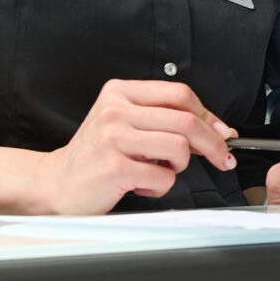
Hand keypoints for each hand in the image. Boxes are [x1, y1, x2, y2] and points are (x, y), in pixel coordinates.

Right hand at [34, 79, 236, 213]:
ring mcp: (112, 139)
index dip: (209, 115)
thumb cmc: (97, 155)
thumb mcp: (126, 124)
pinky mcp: (114, 168)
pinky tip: (142, 185)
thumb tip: (217, 129)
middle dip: (213, 144)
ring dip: (179, 167)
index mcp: (120, 93)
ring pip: (179, 149)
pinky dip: (160, 187)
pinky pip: (163, 177)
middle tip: (221, 159)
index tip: (223, 132)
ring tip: (159, 171)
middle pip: (186, 121)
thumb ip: (164, 120)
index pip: (180, 94)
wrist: (56, 183)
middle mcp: (115, 111)